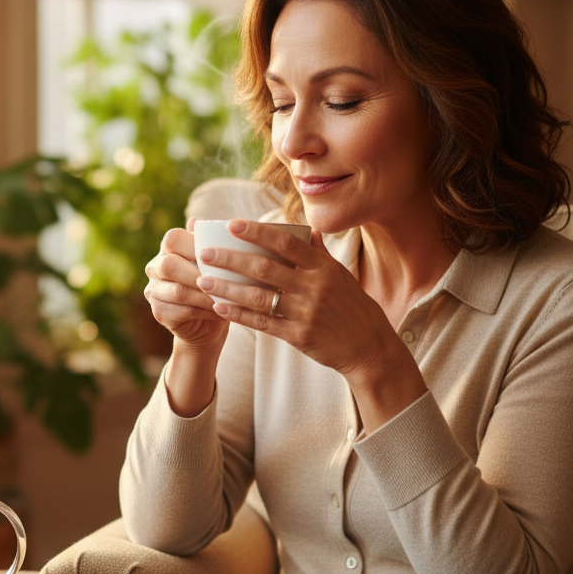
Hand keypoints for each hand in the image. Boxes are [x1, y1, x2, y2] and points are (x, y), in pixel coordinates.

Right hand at [144, 218, 228, 353]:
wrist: (207, 324)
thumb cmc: (215, 286)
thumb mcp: (216, 263)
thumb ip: (209, 244)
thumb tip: (197, 221)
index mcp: (167, 250)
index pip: (172, 239)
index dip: (193, 244)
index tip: (219, 253)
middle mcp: (155, 268)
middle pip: (169, 265)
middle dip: (198, 273)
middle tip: (223, 280)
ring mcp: (154, 292)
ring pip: (178, 291)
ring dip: (206, 295)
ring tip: (228, 297)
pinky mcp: (159, 313)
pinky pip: (183, 311)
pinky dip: (206, 311)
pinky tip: (222, 311)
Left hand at [194, 219, 421, 422]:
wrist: (369, 348)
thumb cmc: (353, 307)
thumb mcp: (341, 276)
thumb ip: (320, 254)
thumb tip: (307, 230)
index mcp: (324, 267)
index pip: (286, 242)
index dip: (257, 232)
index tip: (231, 224)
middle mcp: (314, 286)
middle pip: (265, 268)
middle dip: (231, 259)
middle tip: (205, 252)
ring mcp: (306, 312)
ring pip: (258, 296)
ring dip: (227, 288)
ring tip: (203, 280)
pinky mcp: (298, 335)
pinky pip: (262, 323)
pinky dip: (239, 314)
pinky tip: (219, 307)